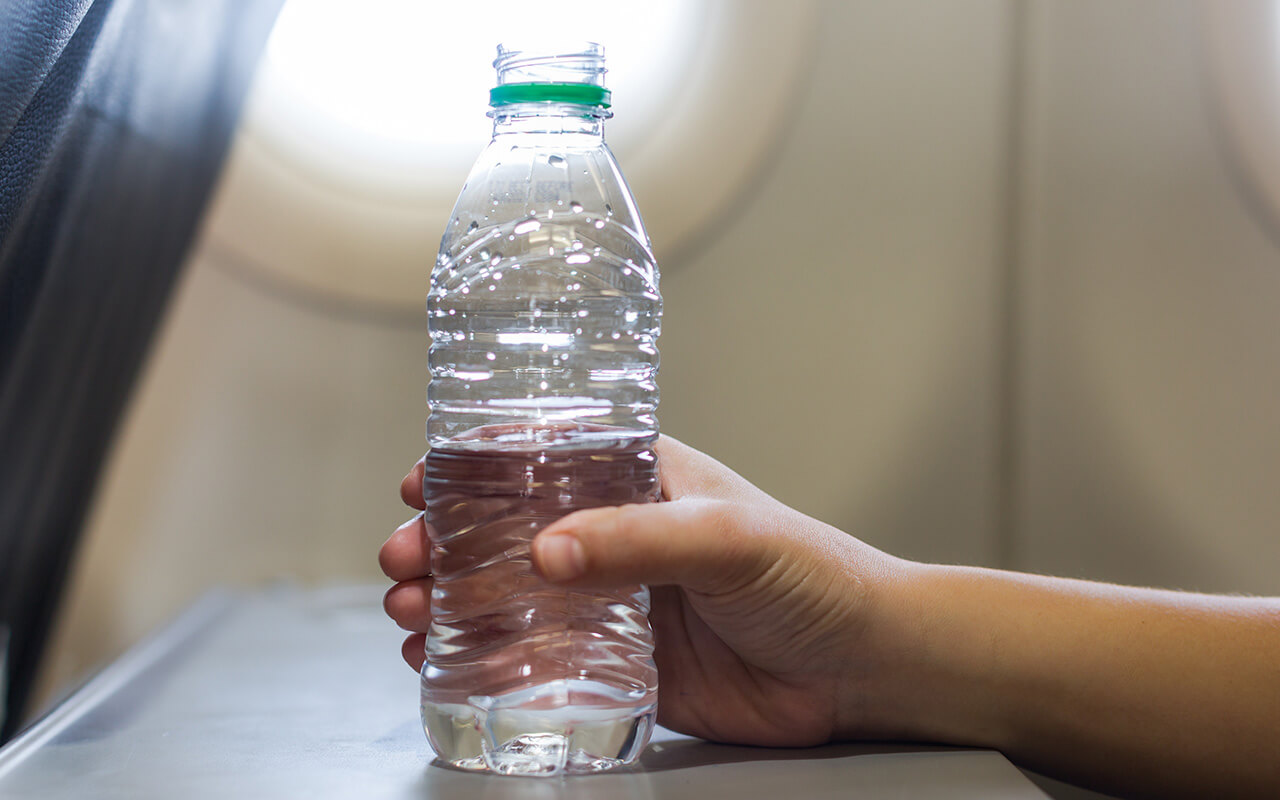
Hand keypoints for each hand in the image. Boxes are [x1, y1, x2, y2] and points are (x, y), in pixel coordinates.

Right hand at [379, 435, 906, 746]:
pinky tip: (443, 664)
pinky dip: (481, 660)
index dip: (471, 468)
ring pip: (508, 596)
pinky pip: (534, 660)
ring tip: (409, 615)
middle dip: (443, 542)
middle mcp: (615, 536)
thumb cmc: (811, 575)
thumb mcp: (726, 539)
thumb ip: (638, 541)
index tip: (417, 484)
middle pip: (505, 531)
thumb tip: (544, 552)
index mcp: (638, 479)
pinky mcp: (617, 664)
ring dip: (449, 600)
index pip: (539, 459)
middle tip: (403, 562)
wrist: (858, 666)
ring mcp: (611, 601)